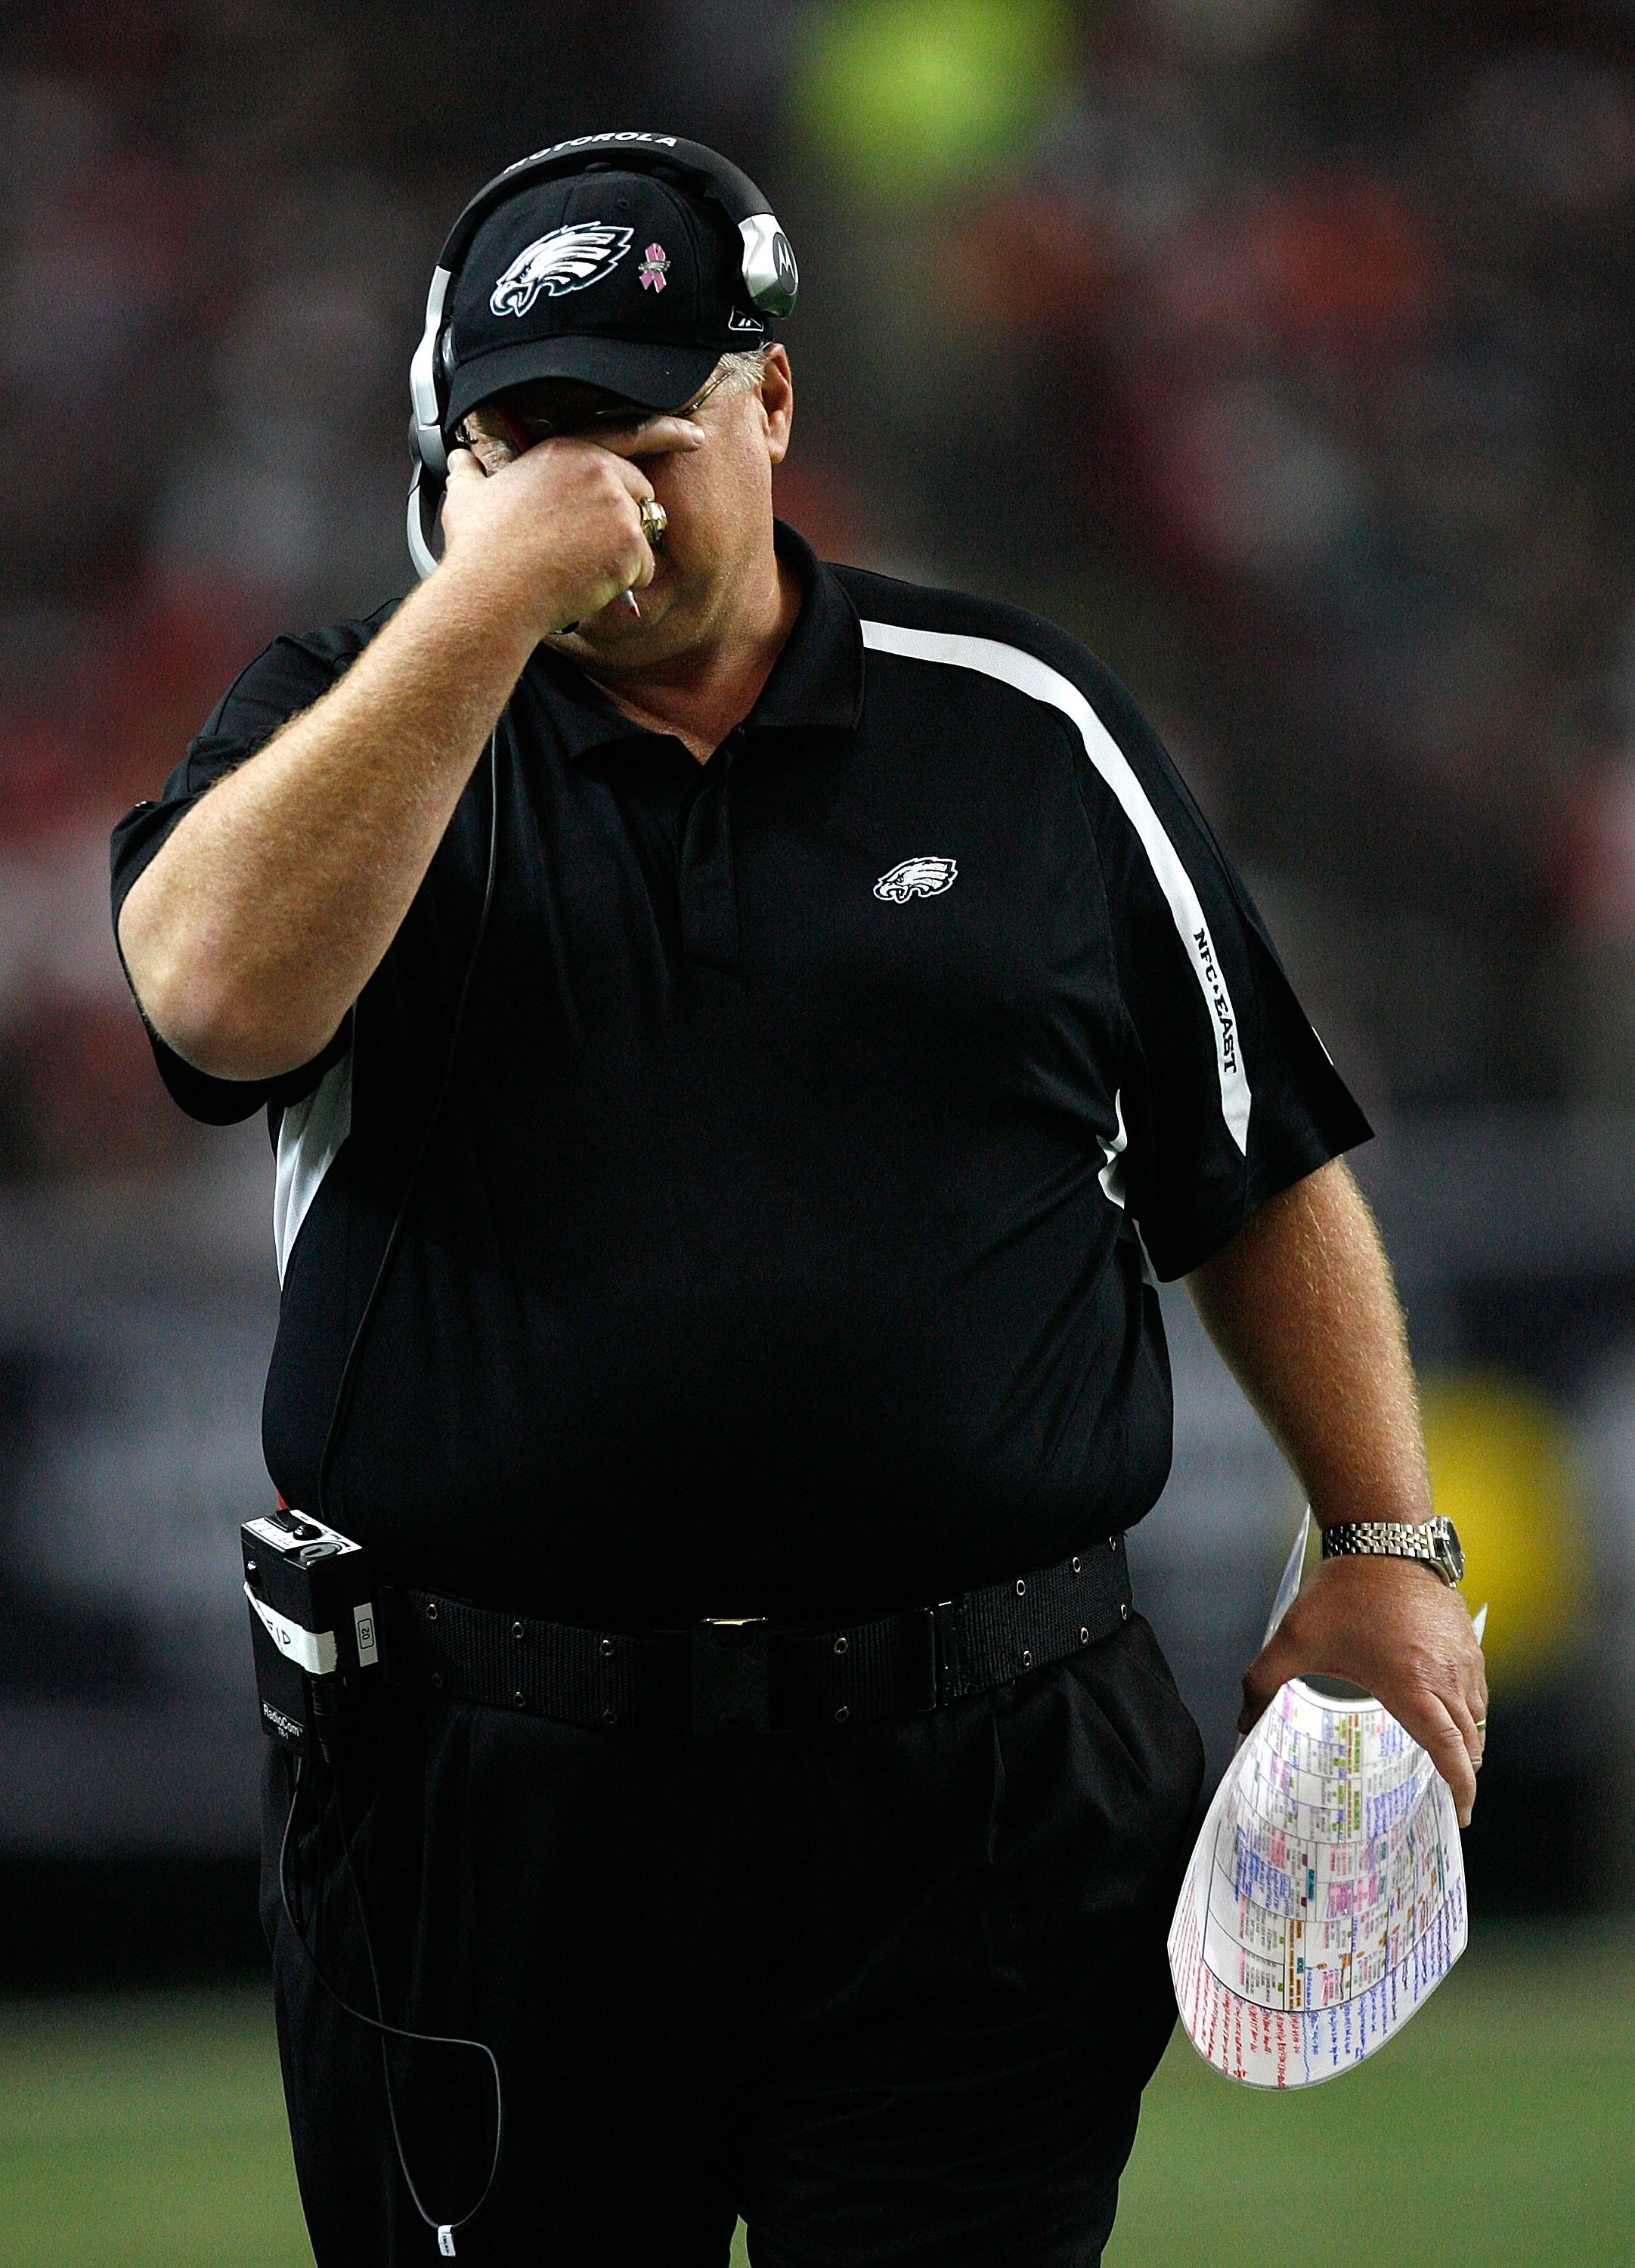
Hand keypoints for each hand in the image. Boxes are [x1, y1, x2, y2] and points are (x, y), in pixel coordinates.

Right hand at [438, 414, 704, 638]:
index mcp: (565, 450)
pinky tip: (590, 583)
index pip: (627, 433)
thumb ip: (469, 472)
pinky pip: (645, 568)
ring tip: (579, 568)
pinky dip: (626, 584)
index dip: (667, 432)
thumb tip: (457, 460)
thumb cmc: (479, 549)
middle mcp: (597, 467)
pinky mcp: (630, 540)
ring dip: (622, 557)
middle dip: (625, 522)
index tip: (694, 436)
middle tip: (589, 549)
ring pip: (643, 533)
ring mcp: (617, 503)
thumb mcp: (467, 497)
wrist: (494, 590)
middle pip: (640, 492)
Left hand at [1238, 1552, 1488, 1824]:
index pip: (1450, 1751)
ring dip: (1467, 1739)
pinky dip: (1470, 1707)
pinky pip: (1479, 1685)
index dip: (1460, 1789)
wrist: (1382, 1537)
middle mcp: (1447, 1677)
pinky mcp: (1467, 1637)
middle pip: (1471, 1740)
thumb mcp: (1294, 1639)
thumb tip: (1244, 1721)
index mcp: (1412, 1687)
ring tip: (1446, 1755)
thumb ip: (1263, 1683)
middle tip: (1448, 1794)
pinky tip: (1447, 1707)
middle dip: (1462, 1772)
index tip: (1460, 1814)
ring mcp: (1464, 1656)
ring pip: (1479, 1714)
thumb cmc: (1344, 1591)